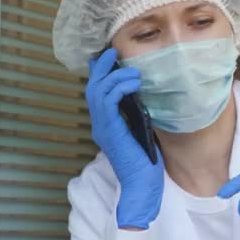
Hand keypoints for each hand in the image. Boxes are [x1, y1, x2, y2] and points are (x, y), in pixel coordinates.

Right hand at [86, 48, 164, 228]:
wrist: (142, 187)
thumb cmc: (146, 163)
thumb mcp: (143, 131)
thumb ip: (138, 114)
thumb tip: (145, 95)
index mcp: (106, 125)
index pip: (97, 93)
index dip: (100, 73)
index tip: (110, 57)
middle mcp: (100, 125)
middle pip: (93, 88)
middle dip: (102, 67)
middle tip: (113, 52)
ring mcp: (102, 128)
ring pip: (98, 92)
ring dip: (114, 76)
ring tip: (131, 70)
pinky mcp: (110, 131)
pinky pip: (107, 102)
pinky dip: (118, 88)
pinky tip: (132, 82)